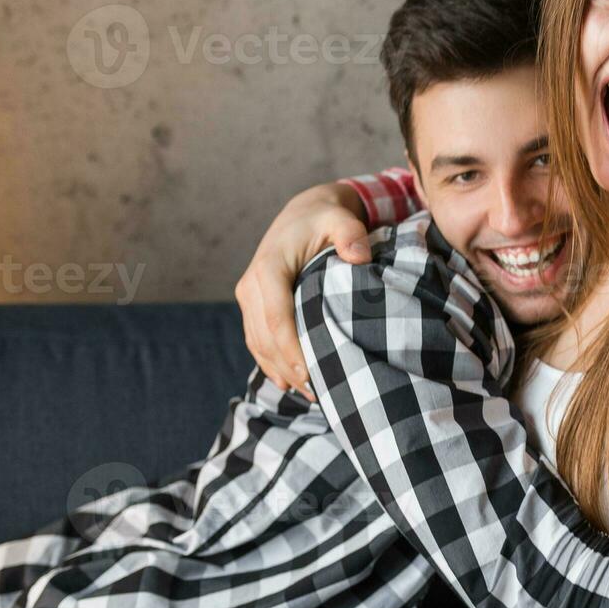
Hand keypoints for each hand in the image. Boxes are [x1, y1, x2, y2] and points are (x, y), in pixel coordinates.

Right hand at [235, 183, 371, 399]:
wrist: (303, 214)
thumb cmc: (326, 220)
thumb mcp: (341, 219)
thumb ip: (351, 234)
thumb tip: (359, 256)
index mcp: (269, 267)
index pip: (276, 315)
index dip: (289, 347)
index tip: (309, 372)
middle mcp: (252, 284)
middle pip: (265, 336)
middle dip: (288, 367)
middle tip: (318, 393)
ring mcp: (249, 297)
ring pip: (258, 343)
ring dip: (280, 370)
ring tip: (311, 394)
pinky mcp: (253, 306)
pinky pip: (257, 340)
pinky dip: (271, 363)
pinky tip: (291, 383)